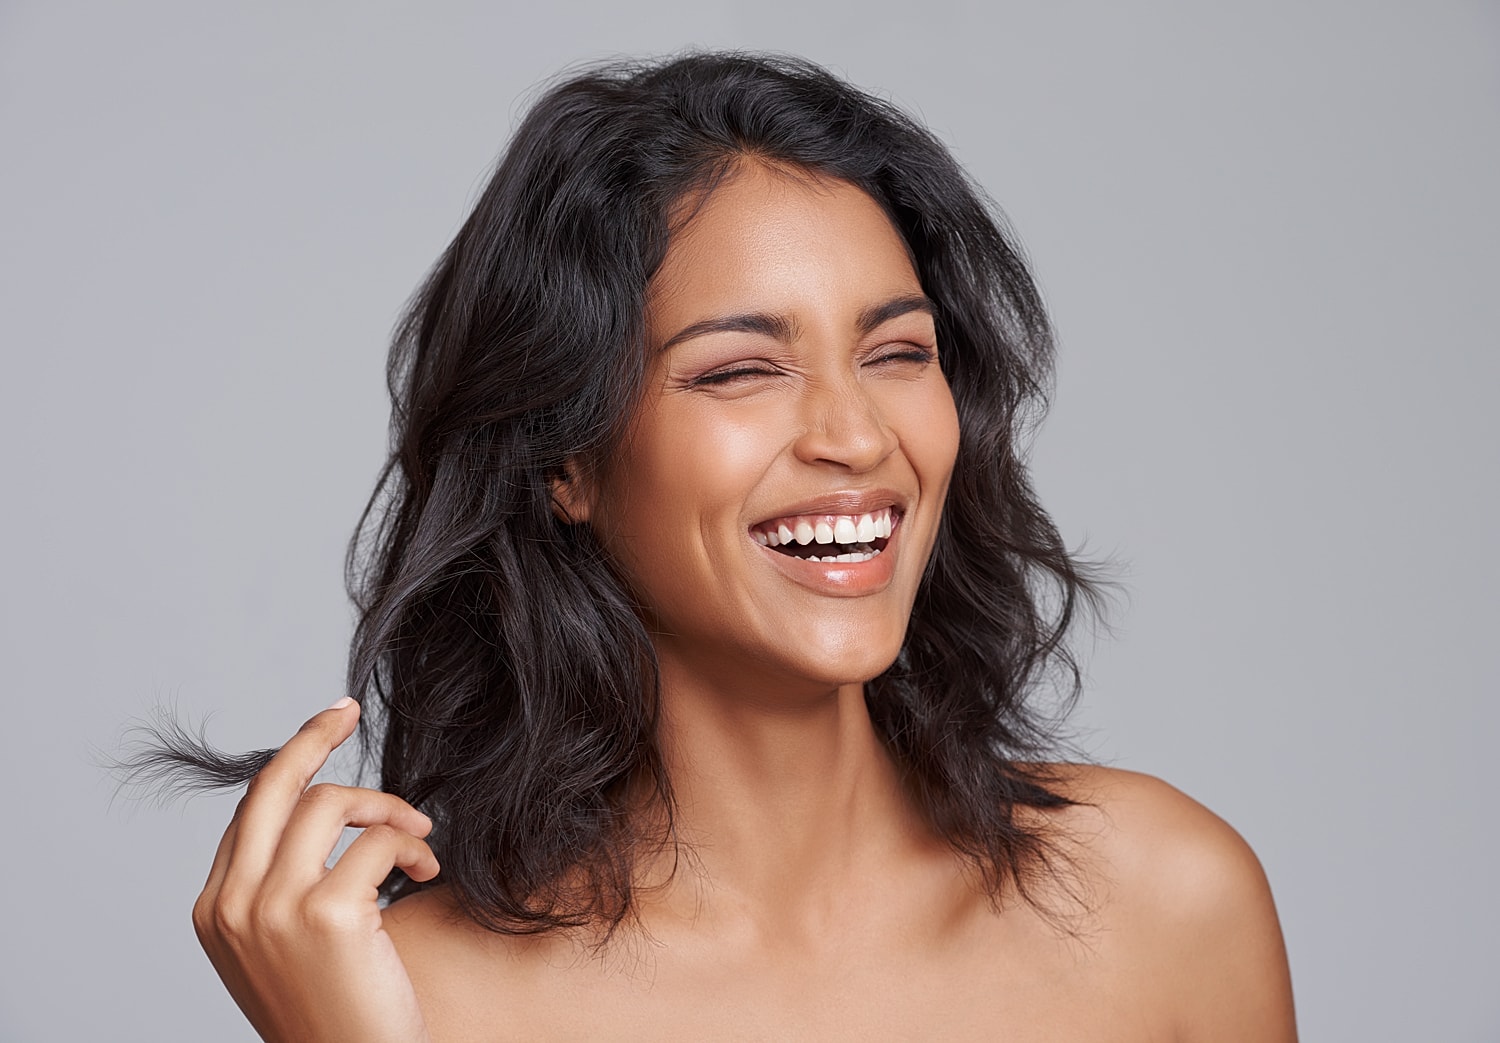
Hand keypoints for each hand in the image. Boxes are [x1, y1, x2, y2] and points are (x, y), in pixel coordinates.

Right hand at [193, 697, 438, 1041]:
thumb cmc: (333, 1014)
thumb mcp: (282, 948)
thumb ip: (280, 887)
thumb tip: (314, 810)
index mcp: (214, 911)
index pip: (250, 811)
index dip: (290, 764)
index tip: (325, 730)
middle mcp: (233, 906)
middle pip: (272, 786)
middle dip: (311, 736)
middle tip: (345, 711)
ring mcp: (275, 909)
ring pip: (328, 804)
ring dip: (387, 808)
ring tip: (417, 839)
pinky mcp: (327, 915)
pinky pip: (378, 841)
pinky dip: (411, 846)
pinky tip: (426, 870)